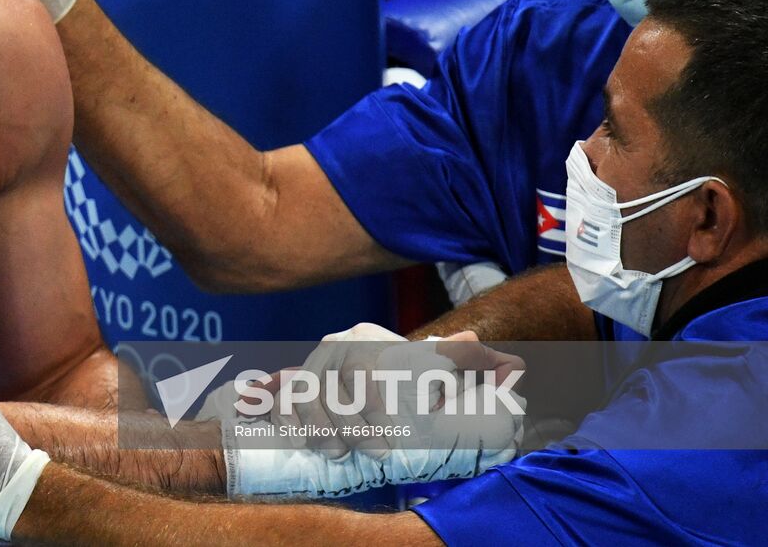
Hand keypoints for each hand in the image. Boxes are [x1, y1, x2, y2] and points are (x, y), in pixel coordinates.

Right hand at [225, 327, 525, 497]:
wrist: (381, 368)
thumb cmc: (416, 371)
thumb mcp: (444, 362)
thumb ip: (472, 359)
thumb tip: (510, 364)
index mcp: (365, 339)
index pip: (365, 372)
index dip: (375, 409)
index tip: (390, 443)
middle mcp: (333, 349)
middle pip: (333, 390)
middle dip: (352, 429)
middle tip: (377, 454)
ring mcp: (310, 367)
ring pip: (305, 398)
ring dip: (320, 431)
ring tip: (340, 454)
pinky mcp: (293, 386)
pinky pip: (283, 402)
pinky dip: (289, 423)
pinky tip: (305, 442)